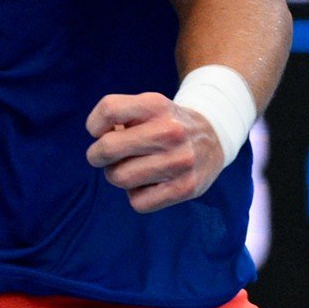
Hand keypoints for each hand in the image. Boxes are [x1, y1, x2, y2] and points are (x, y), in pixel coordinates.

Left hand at [85, 91, 225, 213]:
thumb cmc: (165, 124)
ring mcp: (181, 161)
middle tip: (105, 156)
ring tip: (131, 168)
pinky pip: (138, 202)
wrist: (214, 137)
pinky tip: (148, 183)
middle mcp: (170, 132)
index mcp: (156, 106)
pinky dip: (136, 195)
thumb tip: (99, 141)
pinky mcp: (187, 188)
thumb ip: (117, 117)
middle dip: (97, 155)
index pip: (108, 110)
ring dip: (117, 175)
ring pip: (119, 178)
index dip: (94, 125)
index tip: (101, 132)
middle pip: (107, 149)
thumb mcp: (146, 107)